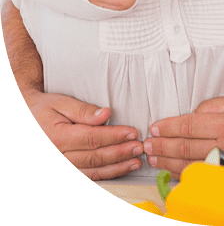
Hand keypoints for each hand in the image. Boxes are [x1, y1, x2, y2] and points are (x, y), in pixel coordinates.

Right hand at [23, 89, 142, 179]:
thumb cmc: (44, 108)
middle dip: (120, 153)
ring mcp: (60, 167)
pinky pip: (87, 177)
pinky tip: (119, 169)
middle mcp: (58, 156)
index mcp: (57, 137)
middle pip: (95, 156)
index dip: (115, 136)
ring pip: (93, 171)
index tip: (133, 132)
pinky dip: (105, 175)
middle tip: (140, 147)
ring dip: (117, 167)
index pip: (92, 138)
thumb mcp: (61, 102)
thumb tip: (106, 114)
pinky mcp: (65, 172)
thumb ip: (83, 110)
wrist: (27, 118)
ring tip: (135, 161)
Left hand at [144, 94, 223, 177]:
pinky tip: (169, 169)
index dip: (169, 127)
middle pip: (185, 147)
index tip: (154, 127)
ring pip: (189, 164)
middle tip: (147, 143)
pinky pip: (199, 176)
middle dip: (162, 145)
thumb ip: (212, 106)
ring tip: (153, 156)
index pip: (189, 126)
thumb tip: (190, 115)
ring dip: (166, 161)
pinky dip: (180, 174)